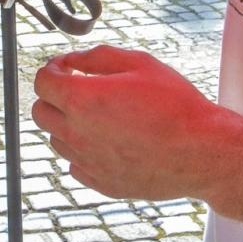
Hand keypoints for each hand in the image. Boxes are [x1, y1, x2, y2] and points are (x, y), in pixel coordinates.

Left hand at [31, 45, 242, 200]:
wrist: (202, 151)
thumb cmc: (175, 105)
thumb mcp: (139, 63)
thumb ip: (97, 57)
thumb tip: (73, 61)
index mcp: (82, 100)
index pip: (42, 82)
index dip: (53, 70)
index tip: (69, 69)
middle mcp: (78, 133)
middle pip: (40, 112)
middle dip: (54, 96)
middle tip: (78, 90)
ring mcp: (88, 162)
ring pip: (57, 140)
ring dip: (68, 124)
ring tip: (99, 116)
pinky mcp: (102, 184)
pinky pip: (76, 166)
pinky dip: (83, 152)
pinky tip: (108, 141)